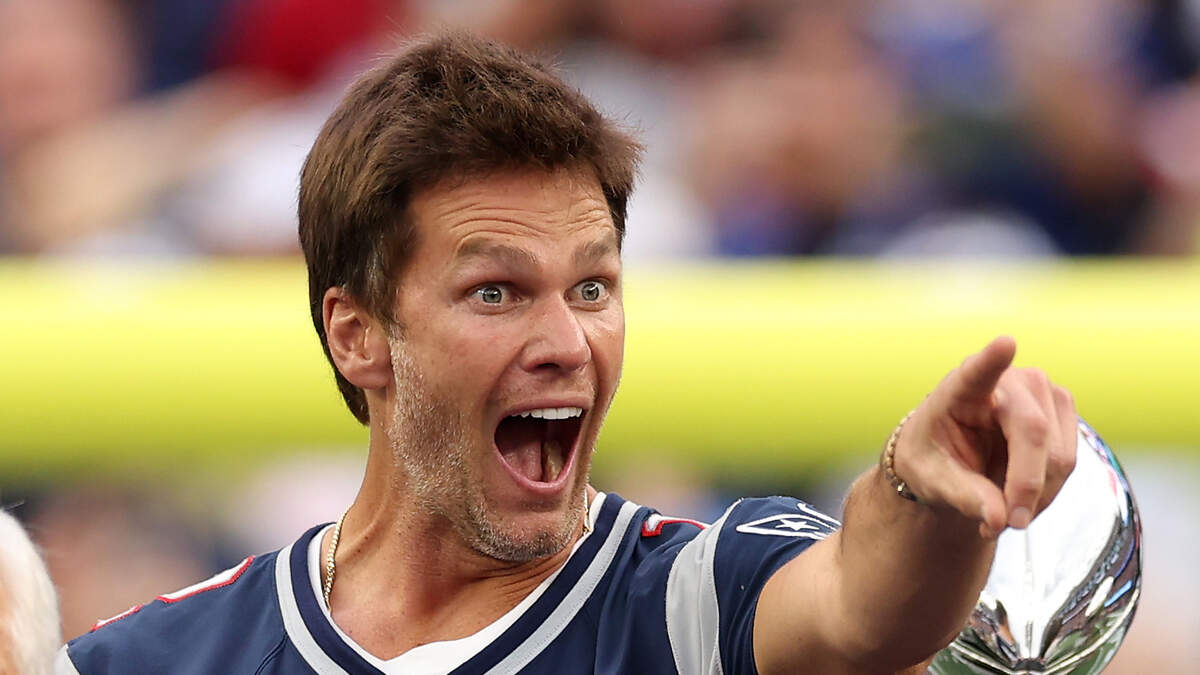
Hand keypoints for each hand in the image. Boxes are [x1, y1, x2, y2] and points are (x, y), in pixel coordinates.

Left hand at [892, 336, 1077, 537]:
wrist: (949, 456)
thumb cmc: (933, 459)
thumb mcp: (932, 481)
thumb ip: (964, 496)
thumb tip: (1000, 518)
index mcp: (959, 388)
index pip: (977, 371)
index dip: (992, 359)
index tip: (1005, 343)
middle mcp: (1006, 381)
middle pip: (1034, 432)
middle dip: (1025, 488)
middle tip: (1005, 527)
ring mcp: (1041, 392)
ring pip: (1060, 454)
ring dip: (1037, 496)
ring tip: (1003, 513)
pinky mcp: (1061, 412)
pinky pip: (1069, 462)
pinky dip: (1048, 492)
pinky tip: (1022, 501)